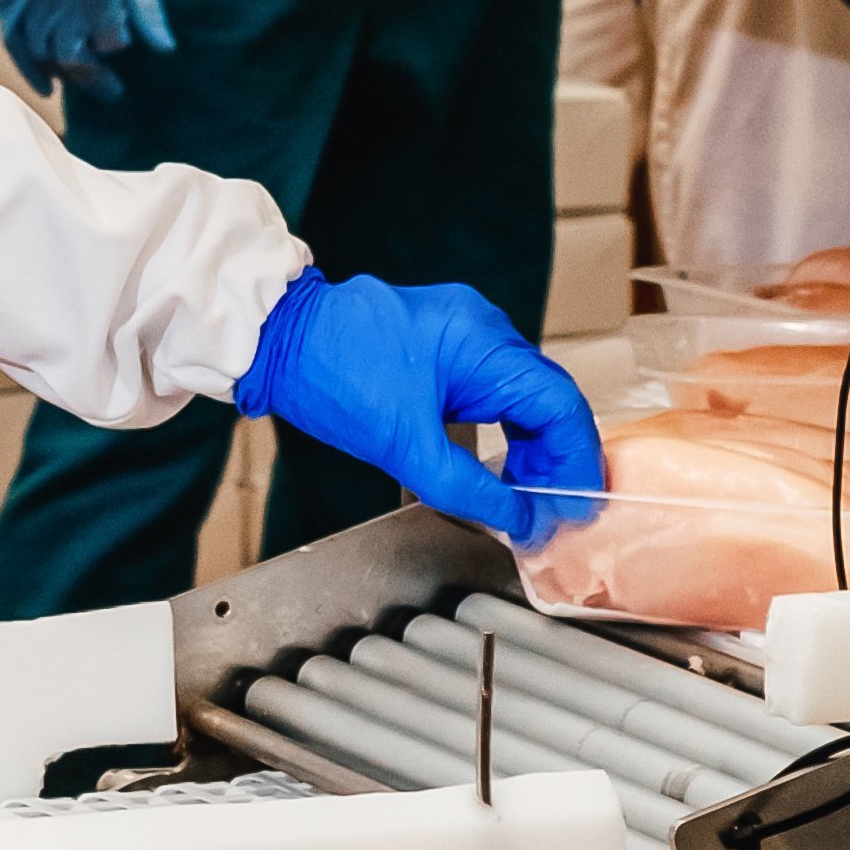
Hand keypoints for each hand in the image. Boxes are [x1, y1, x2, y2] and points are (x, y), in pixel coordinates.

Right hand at [0, 0, 170, 101]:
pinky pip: (12, 36)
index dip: (118, 46)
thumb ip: (146, 4)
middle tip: (111, 92)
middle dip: (93, 79)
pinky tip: (42, 83)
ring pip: (41, 51)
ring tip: (77, 82)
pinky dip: (25, 63)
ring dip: (61, 73)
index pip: (109, 40)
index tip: (124, 47)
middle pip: (73, 55)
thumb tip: (164, 48)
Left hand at [231, 270, 604, 545]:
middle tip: (551, 511)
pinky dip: (502, 430)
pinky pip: (491, 389)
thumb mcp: (405, 447)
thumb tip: (522, 521)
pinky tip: (497, 465)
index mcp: (483, 342)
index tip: (576, 505)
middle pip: (546, 400)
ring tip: (524, 497)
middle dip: (554, 461)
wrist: (274, 339)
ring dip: (529, 448)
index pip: (560, 404)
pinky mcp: (442, 345)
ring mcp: (463, 332)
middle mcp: (482, 328)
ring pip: (520, 396)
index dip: (576, 461)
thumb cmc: (330, 374)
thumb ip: (472, 491)